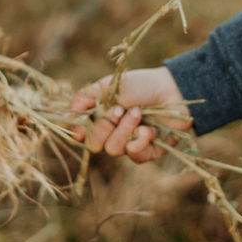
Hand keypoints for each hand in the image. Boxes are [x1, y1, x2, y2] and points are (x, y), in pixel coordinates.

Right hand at [69, 66, 189, 162]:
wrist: (174, 90)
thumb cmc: (141, 85)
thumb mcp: (109, 85)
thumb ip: (86, 97)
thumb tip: (67, 116)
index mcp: (100, 117)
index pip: (81, 133)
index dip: (80, 131)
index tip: (86, 122)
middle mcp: (111, 132)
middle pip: (94, 144)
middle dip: (104, 127)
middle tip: (119, 110)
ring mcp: (128, 143)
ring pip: (113, 149)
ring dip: (125, 129)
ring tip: (139, 113)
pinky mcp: (146, 152)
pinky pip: (134, 156)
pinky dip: (140, 141)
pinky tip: (150, 130)